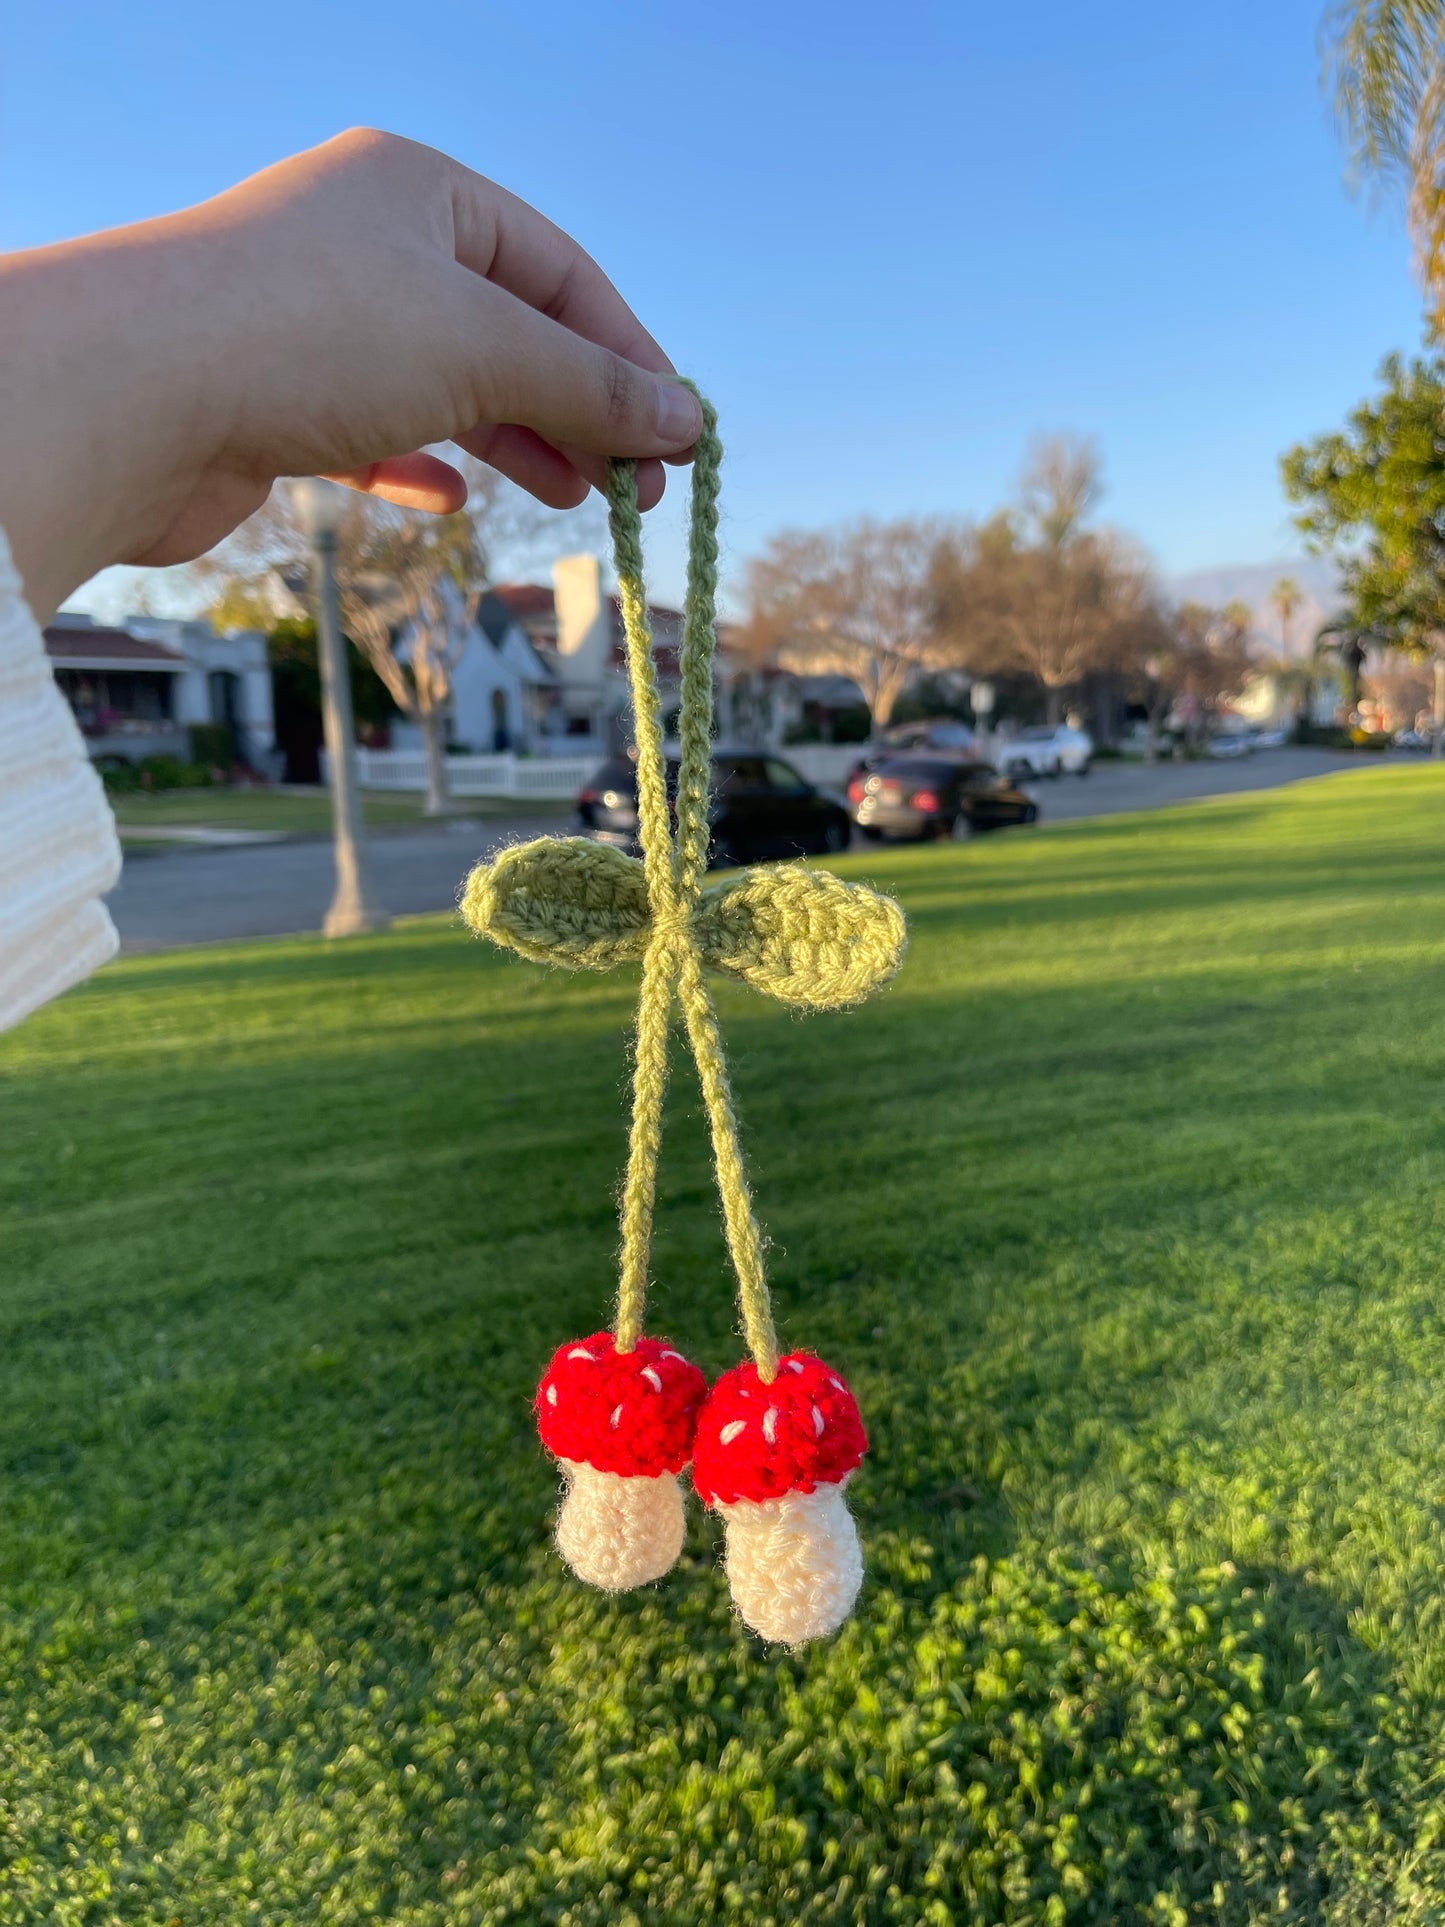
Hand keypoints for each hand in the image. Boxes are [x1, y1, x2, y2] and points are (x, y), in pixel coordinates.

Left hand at [0, 129, 702, 618]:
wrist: (129, 394)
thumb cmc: (310, 333)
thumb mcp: (482, 348)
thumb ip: (590, 386)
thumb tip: (688, 420)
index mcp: (421, 191)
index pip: (560, 270)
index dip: (629, 354)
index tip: (681, 437)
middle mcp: (369, 243)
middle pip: (510, 328)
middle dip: (581, 409)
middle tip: (639, 490)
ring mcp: (320, 321)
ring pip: (449, 383)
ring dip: (520, 443)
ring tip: (579, 499)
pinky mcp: (279, 397)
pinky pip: (378, 429)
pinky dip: (427, 465)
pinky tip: (455, 501)